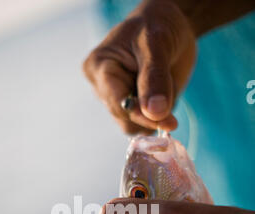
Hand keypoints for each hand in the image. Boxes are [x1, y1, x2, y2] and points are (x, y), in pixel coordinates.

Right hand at [83, 0, 195, 133]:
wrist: (169, 29)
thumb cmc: (158, 26)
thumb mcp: (157, 44)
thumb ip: (155, 78)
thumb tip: (155, 113)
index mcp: (99, 68)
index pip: (117, 103)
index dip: (140, 114)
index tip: (166, 121)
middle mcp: (102, 88)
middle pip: (124, 120)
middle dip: (151, 117)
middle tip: (173, 115)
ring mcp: (116, 101)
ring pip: (134, 127)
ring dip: (155, 118)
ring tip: (167, 90)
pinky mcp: (131, 110)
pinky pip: (145, 126)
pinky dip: (159, 118)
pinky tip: (165, 98)